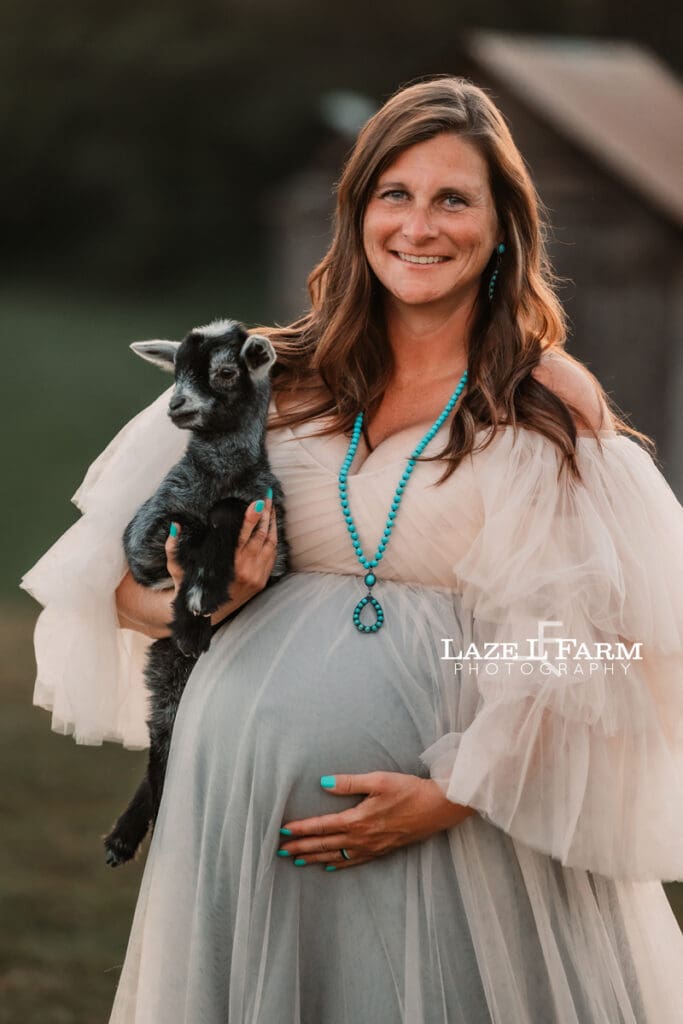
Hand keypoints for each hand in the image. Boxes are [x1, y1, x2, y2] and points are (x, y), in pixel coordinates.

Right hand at [165, 494, 277, 625]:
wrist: (205, 615)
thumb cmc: (189, 588)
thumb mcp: (177, 569)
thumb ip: (172, 549)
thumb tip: (174, 526)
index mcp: (228, 566)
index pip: (243, 537)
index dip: (252, 519)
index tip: (259, 502)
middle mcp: (245, 572)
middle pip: (261, 537)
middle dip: (266, 515)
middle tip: (268, 496)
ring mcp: (256, 578)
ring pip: (270, 546)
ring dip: (272, 525)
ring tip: (272, 506)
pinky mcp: (262, 582)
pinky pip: (272, 556)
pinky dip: (274, 539)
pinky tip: (272, 526)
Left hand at [277, 771, 475, 870]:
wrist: (438, 809)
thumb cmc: (409, 791)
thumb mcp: (378, 780)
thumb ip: (349, 783)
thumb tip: (322, 782)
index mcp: (357, 820)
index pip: (322, 826)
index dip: (301, 829)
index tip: (282, 831)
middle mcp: (361, 838)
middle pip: (325, 845)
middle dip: (301, 848)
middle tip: (279, 852)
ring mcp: (372, 847)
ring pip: (336, 856)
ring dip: (315, 859)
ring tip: (297, 861)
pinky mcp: (382, 851)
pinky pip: (354, 862)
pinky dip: (339, 865)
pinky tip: (330, 868)